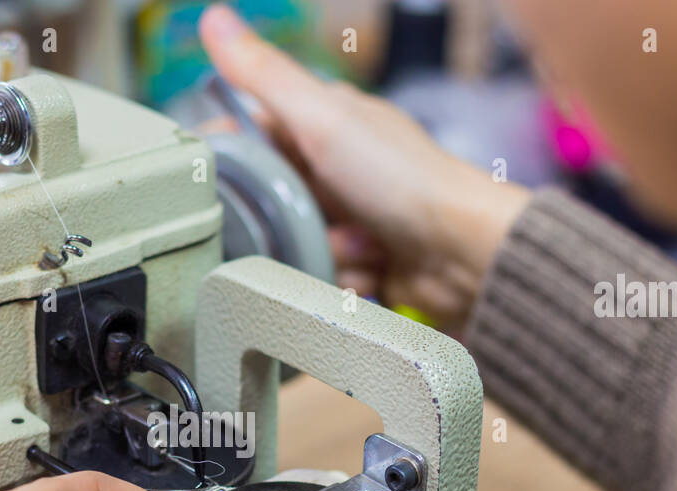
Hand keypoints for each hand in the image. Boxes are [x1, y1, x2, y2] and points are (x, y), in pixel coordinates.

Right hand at [200, 4, 530, 327]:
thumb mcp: (323, 119)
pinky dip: (344, 277)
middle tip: (311, 216)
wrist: (462, 252)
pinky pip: (324, 278)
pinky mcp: (362, 260)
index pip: (255, 132)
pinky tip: (372, 266)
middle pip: (270, 198)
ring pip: (294, 243)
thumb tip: (214, 19)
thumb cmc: (405, 179)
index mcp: (327, 123)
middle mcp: (337, 168)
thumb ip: (264, 76)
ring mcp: (351, 216)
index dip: (234, 154)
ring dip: (321, 250)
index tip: (222, 175)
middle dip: (286, 217)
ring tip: (358, 243)